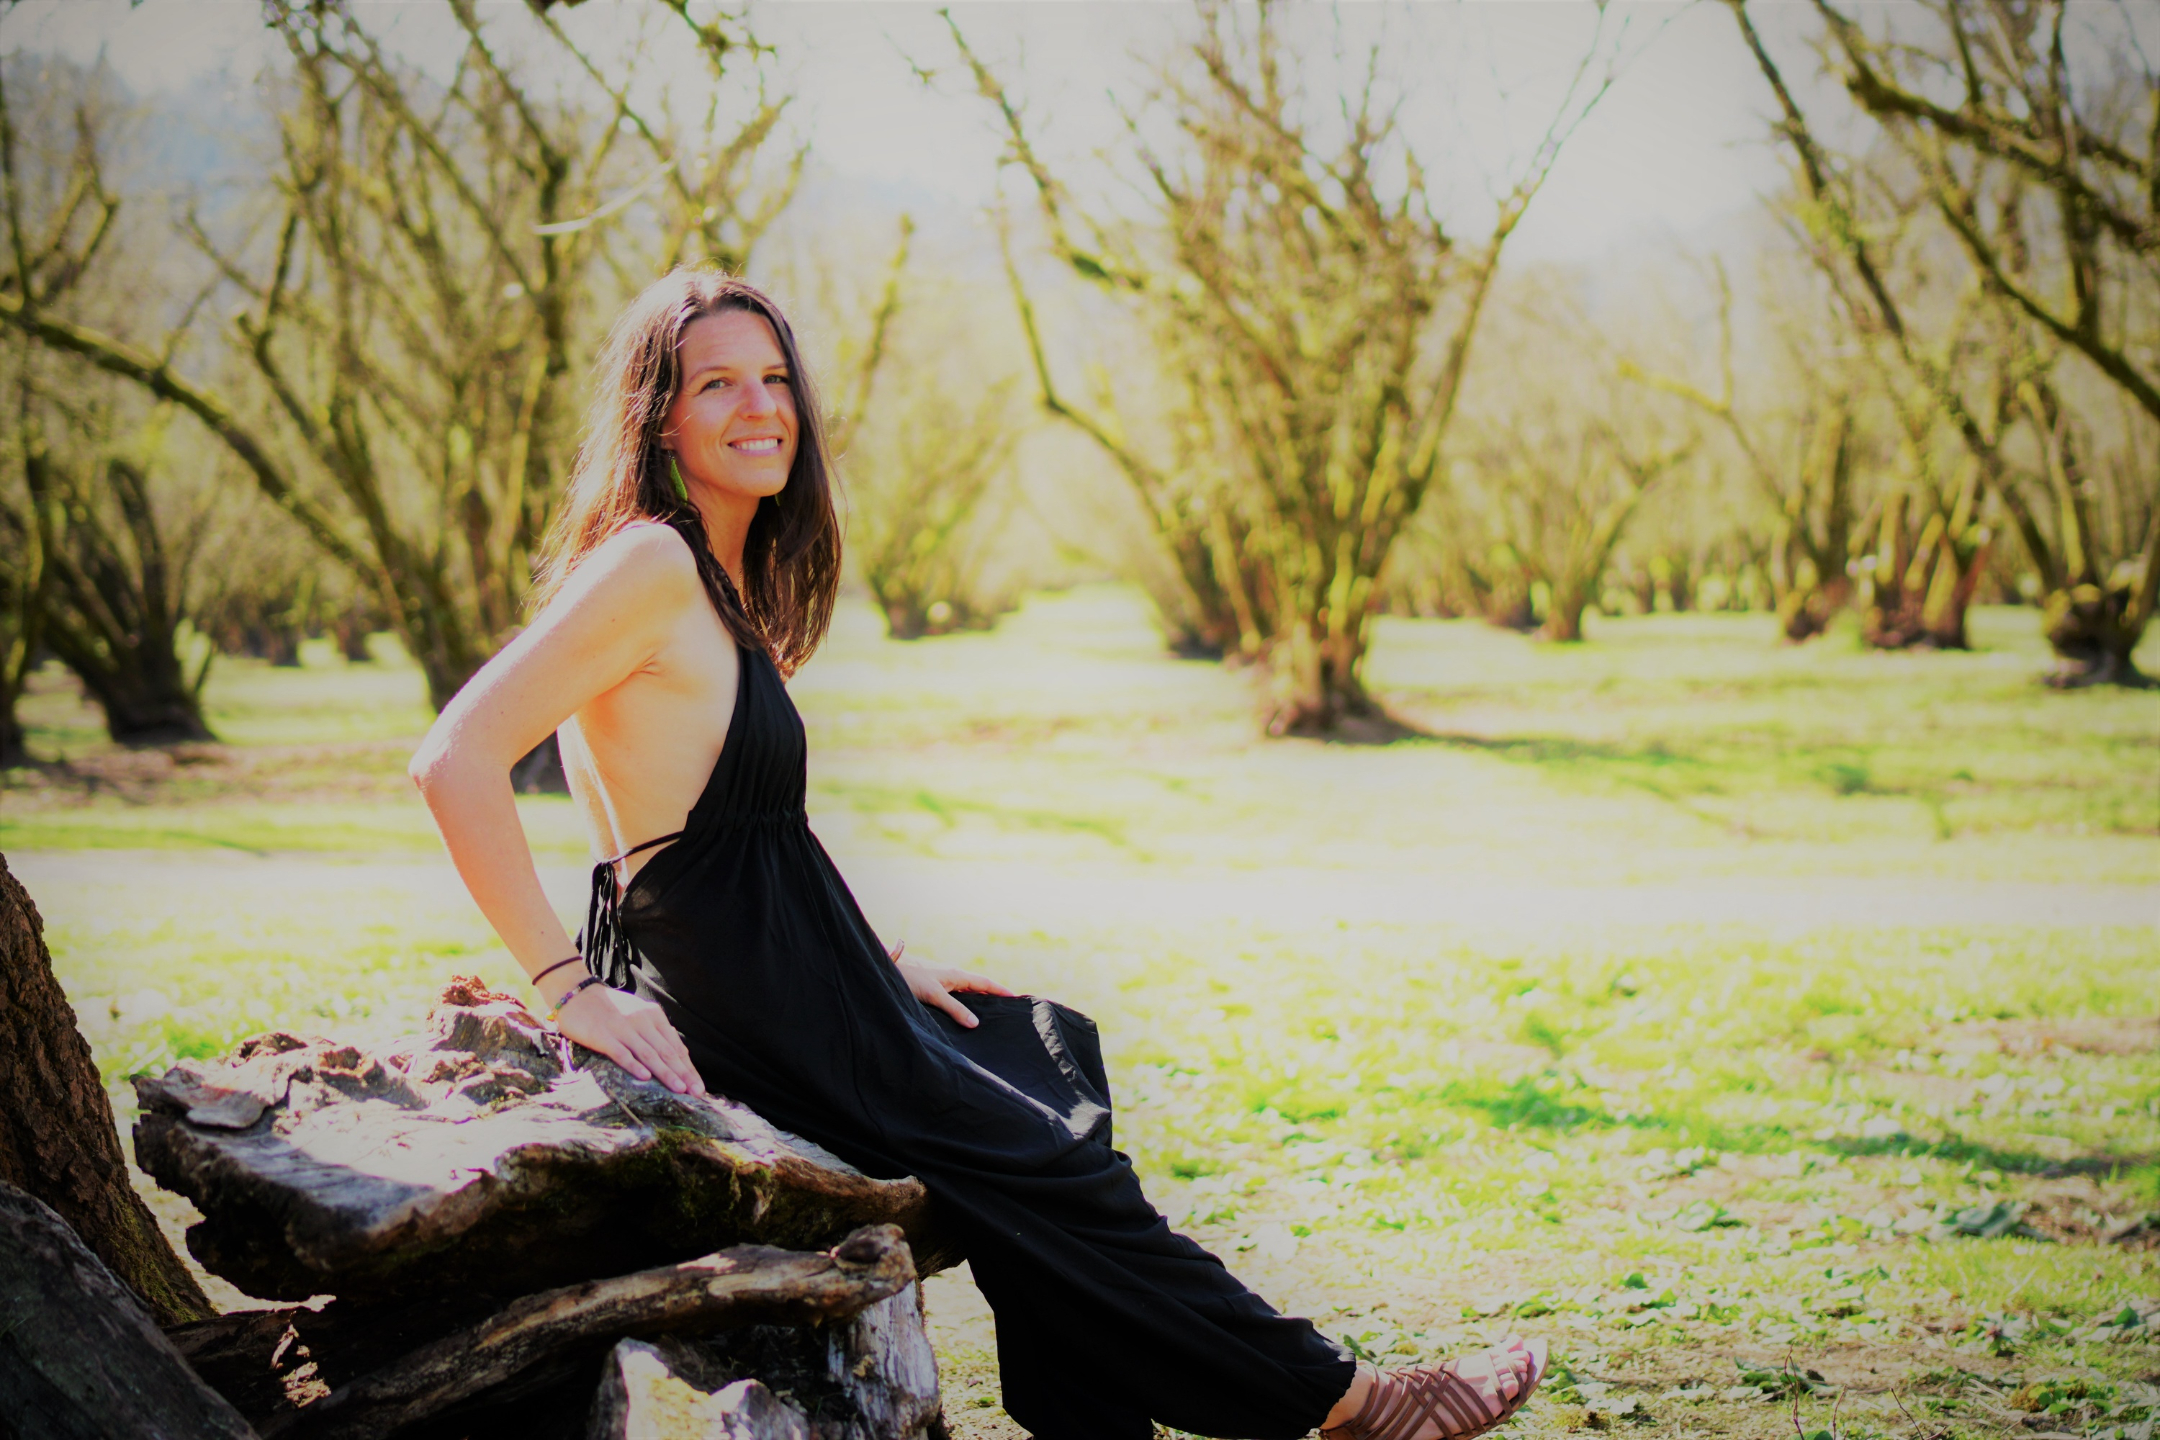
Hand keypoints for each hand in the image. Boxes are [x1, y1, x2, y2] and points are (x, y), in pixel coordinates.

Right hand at [552, 983, 704, 1095]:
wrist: (577, 994)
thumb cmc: (610, 1008)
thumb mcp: (639, 1013)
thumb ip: (658, 1031)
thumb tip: (680, 1052)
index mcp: (654, 1015)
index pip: (675, 1046)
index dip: (688, 1068)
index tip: (699, 1087)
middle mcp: (642, 1021)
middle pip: (667, 1052)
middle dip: (683, 1074)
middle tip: (697, 1093)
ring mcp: (623, 1028)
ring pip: (649, 1054)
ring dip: (666, 1073)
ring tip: (679, 1089)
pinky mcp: (604, 1036)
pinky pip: (622, 1053)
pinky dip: (634, 1065)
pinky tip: (645, 1077)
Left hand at [891, 945, 1015, 1028]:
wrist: (888, 971)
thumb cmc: (911, 980)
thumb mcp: (935, 996)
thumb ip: (955, 1009)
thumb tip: (976, 1023)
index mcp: (957, 975)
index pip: (985, 983)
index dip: (1000, 990)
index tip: (1016, 998)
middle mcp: (953, 977)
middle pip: (979, 987)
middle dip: (993, 996)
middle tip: (1007, 1009)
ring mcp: (944, 983)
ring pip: (968, 993)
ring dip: (979, 1000)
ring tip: (991, 1014)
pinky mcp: (935, 989)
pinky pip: (957, 997)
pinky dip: (966, 1005)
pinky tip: (965, 1015)